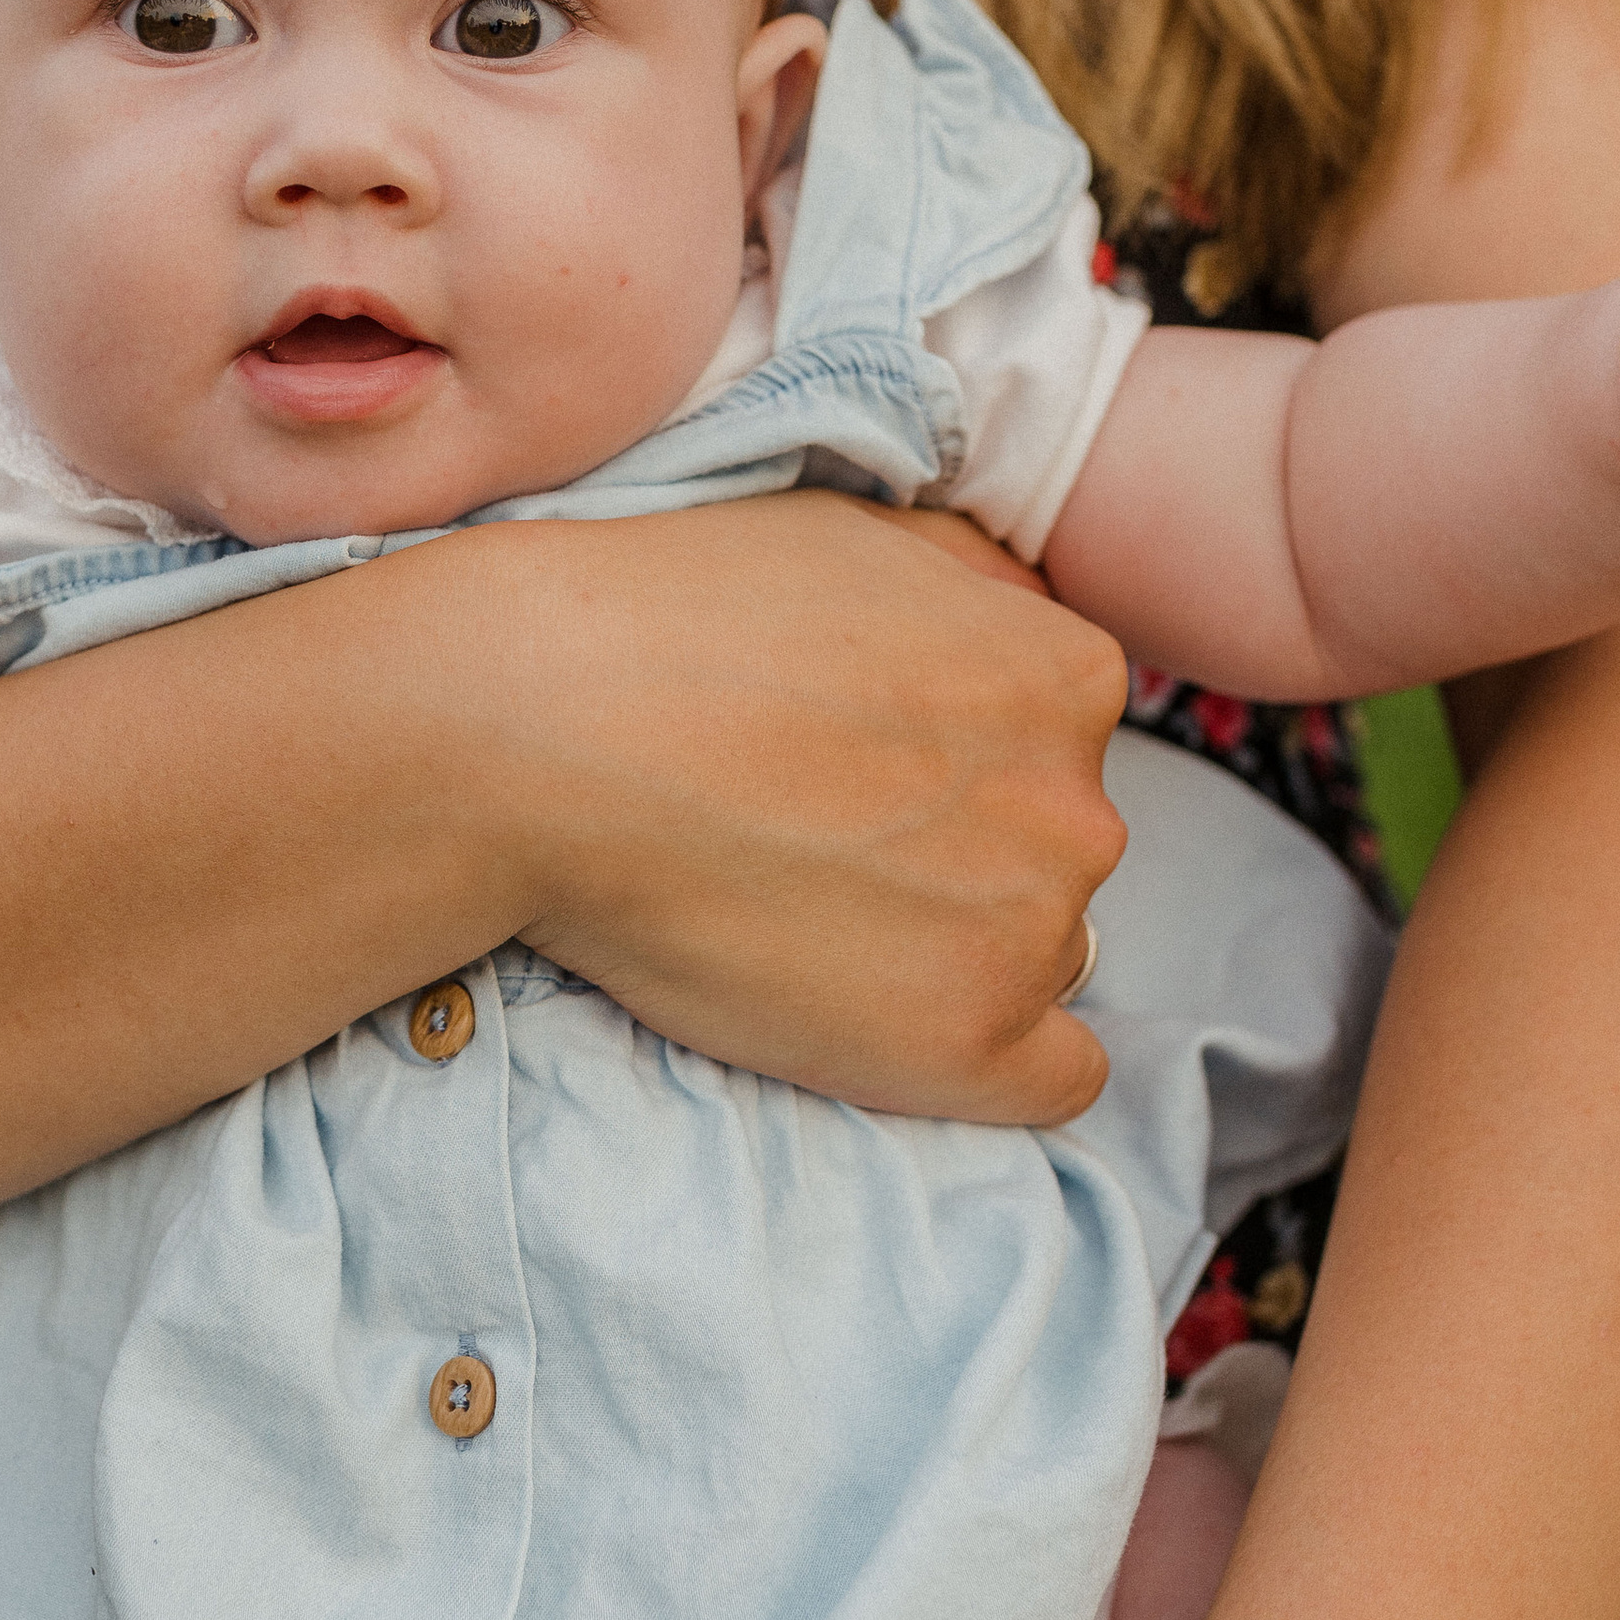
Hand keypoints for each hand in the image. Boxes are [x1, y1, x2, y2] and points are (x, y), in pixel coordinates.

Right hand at [476, 493, 1129, 1125]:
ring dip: (949, 953)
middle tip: (815, 850)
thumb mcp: (852, 533)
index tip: (858, 778)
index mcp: (1066, 678)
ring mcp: (1030, 931)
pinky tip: (887, 1028)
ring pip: (1035, 961)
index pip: (1058, 751)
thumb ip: (968, 580)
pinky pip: (1049, 1085)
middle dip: (958, 857)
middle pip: (1050, 857)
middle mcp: (1078, 804)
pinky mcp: (966, 1044)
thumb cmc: (667, 619)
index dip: (957, 769)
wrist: (542, 734)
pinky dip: (978, 1065)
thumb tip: (1022, 618)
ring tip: (805, 925)